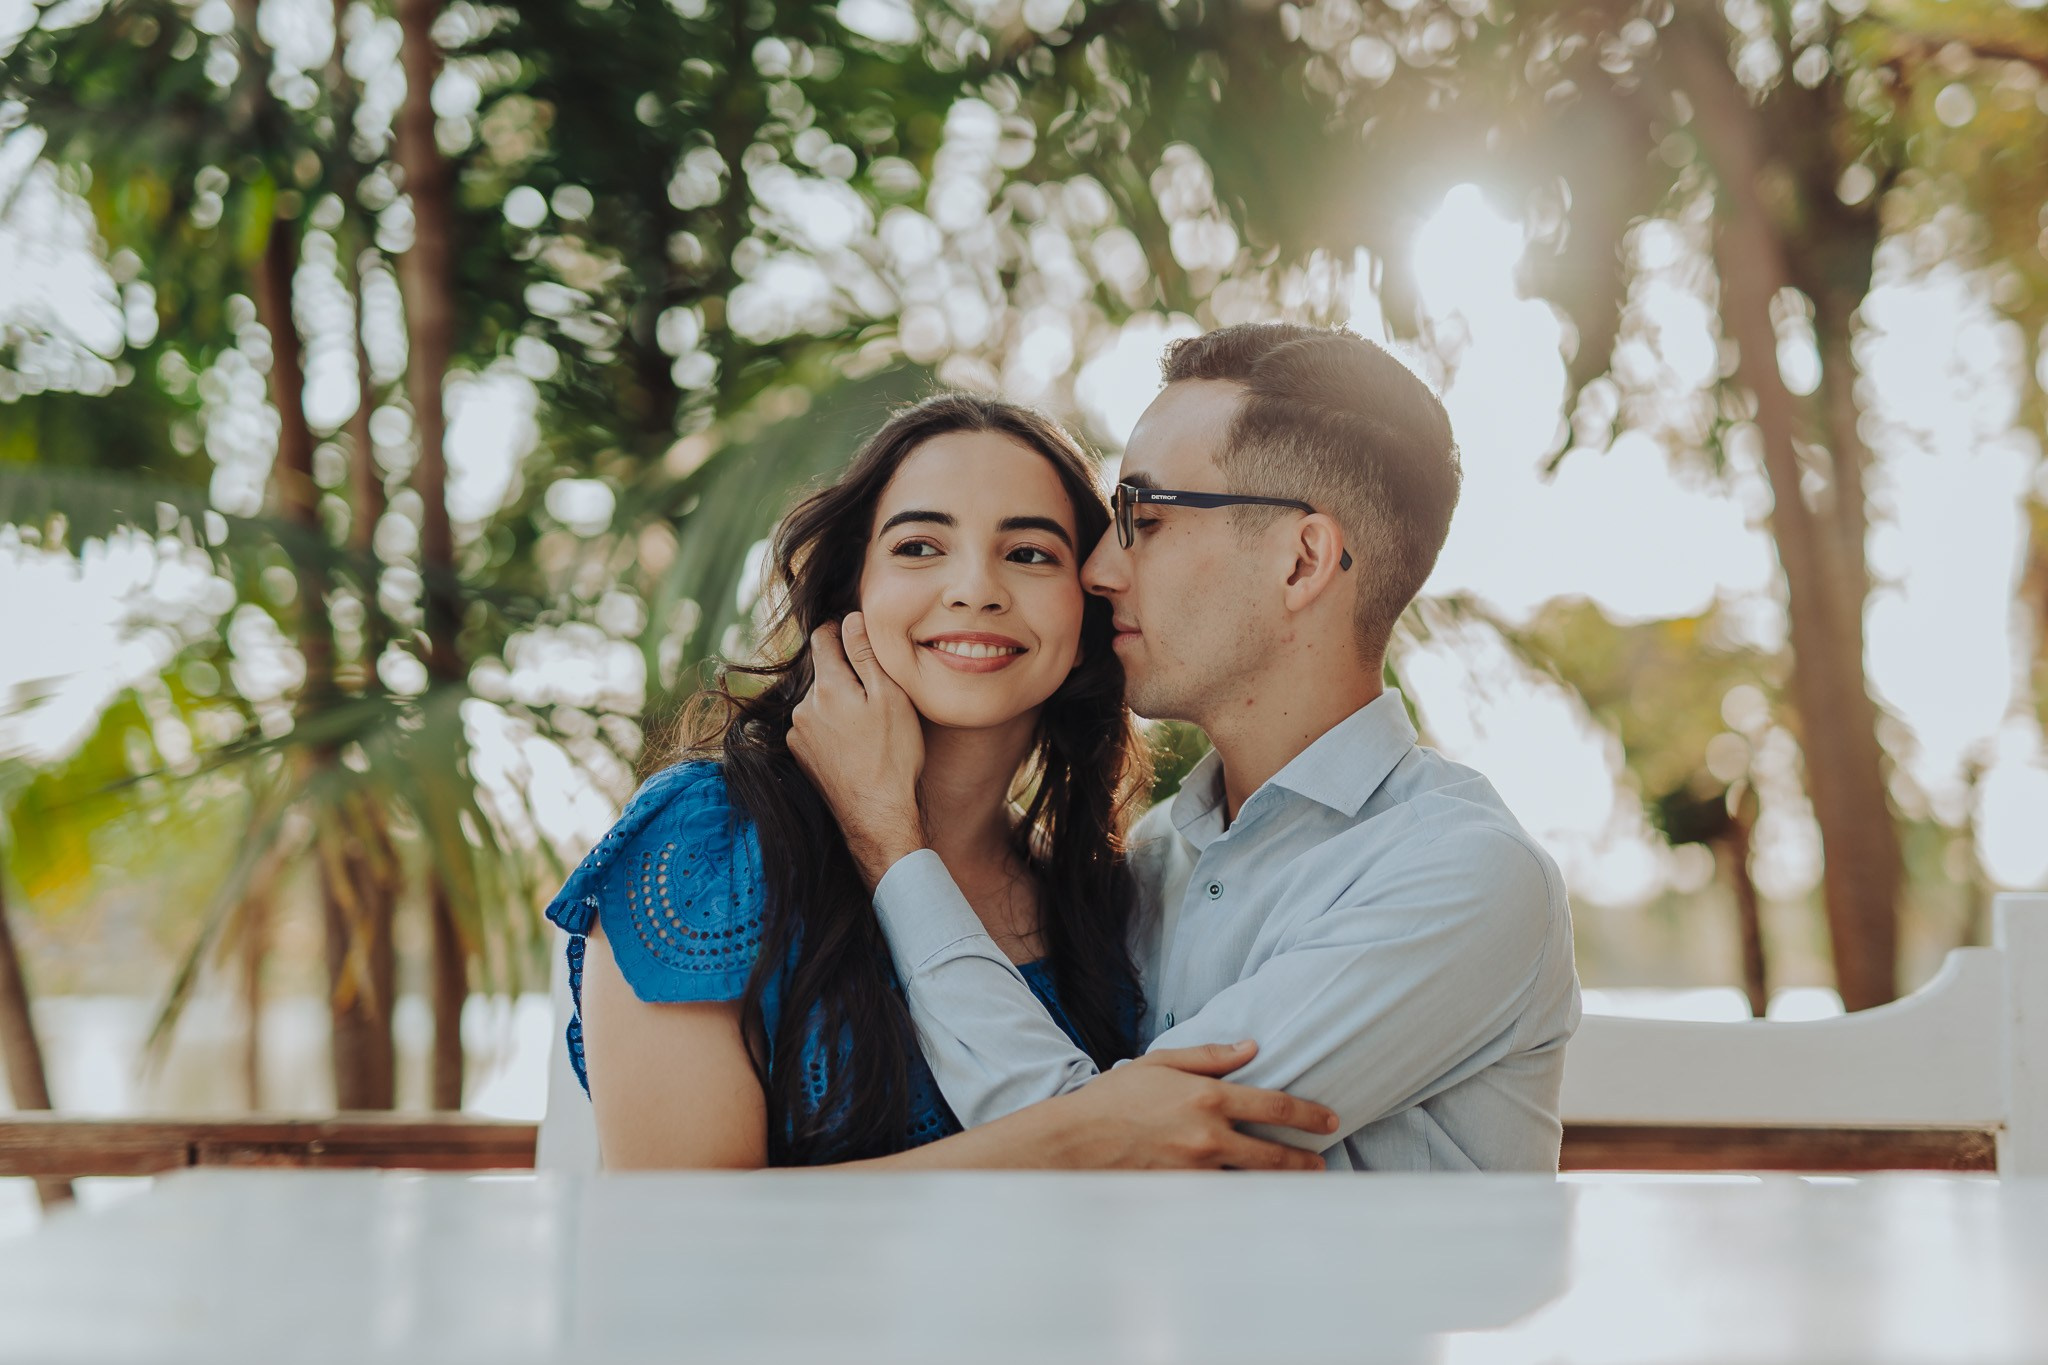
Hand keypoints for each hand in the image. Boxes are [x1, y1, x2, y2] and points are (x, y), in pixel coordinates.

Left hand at [787, 612, 927, 886]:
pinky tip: (856, 744)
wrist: (878, 816)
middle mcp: (804, 707)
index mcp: (827, 687)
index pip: (824, 637)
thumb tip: (851, 619)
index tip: (858, 635)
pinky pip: (815, 726)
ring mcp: (798, 734)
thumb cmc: (893, 756)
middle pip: (823, 671)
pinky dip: (832, 727)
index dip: (842, 630)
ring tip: (870, 725)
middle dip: (846, 674)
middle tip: (877, 692)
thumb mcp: (890, 697)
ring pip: (820, 701)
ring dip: (838, 702)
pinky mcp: (801, 756)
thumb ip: (866, 654)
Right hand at [1046, 1041, 1337, 1170]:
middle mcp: (1208, 1135)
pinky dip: (1243, 1196)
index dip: (1309, 1115)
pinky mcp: (1183, 1193)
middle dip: (1305, 1159)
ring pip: (1253, 1180)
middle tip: (1321, 1161)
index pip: (1275, 1107)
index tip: (1329, 1120)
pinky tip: (1256, 1196)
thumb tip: (1251, 1047)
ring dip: (1280, 1182)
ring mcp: (1196, 1169)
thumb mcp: (1161, 1062)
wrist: (1075, 1140)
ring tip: (1298, 1182)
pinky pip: (1224, 1196)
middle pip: (1274, 1154)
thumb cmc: (1115, 1096)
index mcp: (1207, 1097)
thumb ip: (1210, 1056)